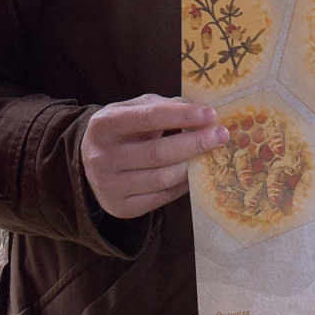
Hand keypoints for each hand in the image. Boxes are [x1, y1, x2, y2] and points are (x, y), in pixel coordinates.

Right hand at [81, 95, 228, 221]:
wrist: (92, 162)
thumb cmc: (123, 130)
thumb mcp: (135, 109)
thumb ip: (165, 107)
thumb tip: (203, 112)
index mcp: (103, 125)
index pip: (148, 118)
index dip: (182, 116)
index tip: (210, 114)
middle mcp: (101, 157)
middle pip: (158, 153)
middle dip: (195, 143)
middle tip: (221, 135)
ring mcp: (109, 186)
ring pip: (162, 178)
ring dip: (192, 166)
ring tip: (210, 155)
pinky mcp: (120, 207)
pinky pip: (162, 197)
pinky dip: (183, 185)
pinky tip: (194, 173)